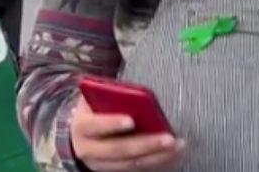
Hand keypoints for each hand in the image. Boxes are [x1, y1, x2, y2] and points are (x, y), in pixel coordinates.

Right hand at [69, 97, 183, 170]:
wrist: (80, 135)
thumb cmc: (92, 110)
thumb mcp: (93, 99)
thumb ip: (108, 95)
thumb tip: (135, 94)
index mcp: (82, 127)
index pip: (95, 126)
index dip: (112, 123)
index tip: (131, 120)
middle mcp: (89, 150)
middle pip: (118, 150)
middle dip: (145, 145)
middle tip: (169, 138)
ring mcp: (102, 164)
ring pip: (131, 164)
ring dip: (158, 156)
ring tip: (178, 145)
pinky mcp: (115, 171)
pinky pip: (138, 169)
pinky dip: (157, 161)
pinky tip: (174, 153)